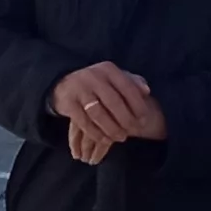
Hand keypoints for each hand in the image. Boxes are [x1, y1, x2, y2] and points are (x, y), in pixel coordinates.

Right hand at [50, 62, 164, 156]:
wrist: (63, 83)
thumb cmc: (97, 83)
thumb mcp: (113, 78)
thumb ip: (131, 82)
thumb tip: (146, 91)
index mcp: (108, 69)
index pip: (127, 87)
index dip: (137, 105)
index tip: (144, 118)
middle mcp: (93, 77)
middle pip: (113, 102)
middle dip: (126, 119)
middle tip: (133, 130)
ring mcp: (79, 90)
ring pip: (98, 114)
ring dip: (111, 128)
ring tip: (120, 137)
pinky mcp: (68, 103)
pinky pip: (84, 122)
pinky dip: (96, 133)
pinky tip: (104, 140)